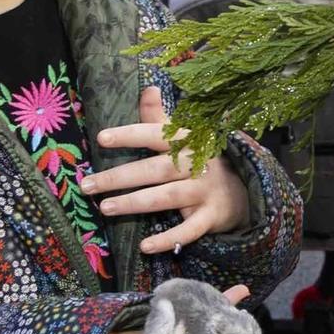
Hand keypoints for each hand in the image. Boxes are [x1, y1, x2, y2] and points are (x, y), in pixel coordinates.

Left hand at [83, 87, 250, 255]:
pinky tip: (146, 247)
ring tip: (105, 207)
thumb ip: (161, 117)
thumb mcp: (186, 136)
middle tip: (87, 185)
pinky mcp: (211, 217)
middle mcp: (196, 163)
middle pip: (156, 169)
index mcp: (188, 141)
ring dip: (135, 203)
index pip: (157, 134)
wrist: (246, 188)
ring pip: (167, 197)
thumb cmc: (202, 159)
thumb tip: (148, 87)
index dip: (131, 135)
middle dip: (120, 177)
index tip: (102, 137)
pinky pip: (189, 230)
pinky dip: (168, 240)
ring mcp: (205, 191)